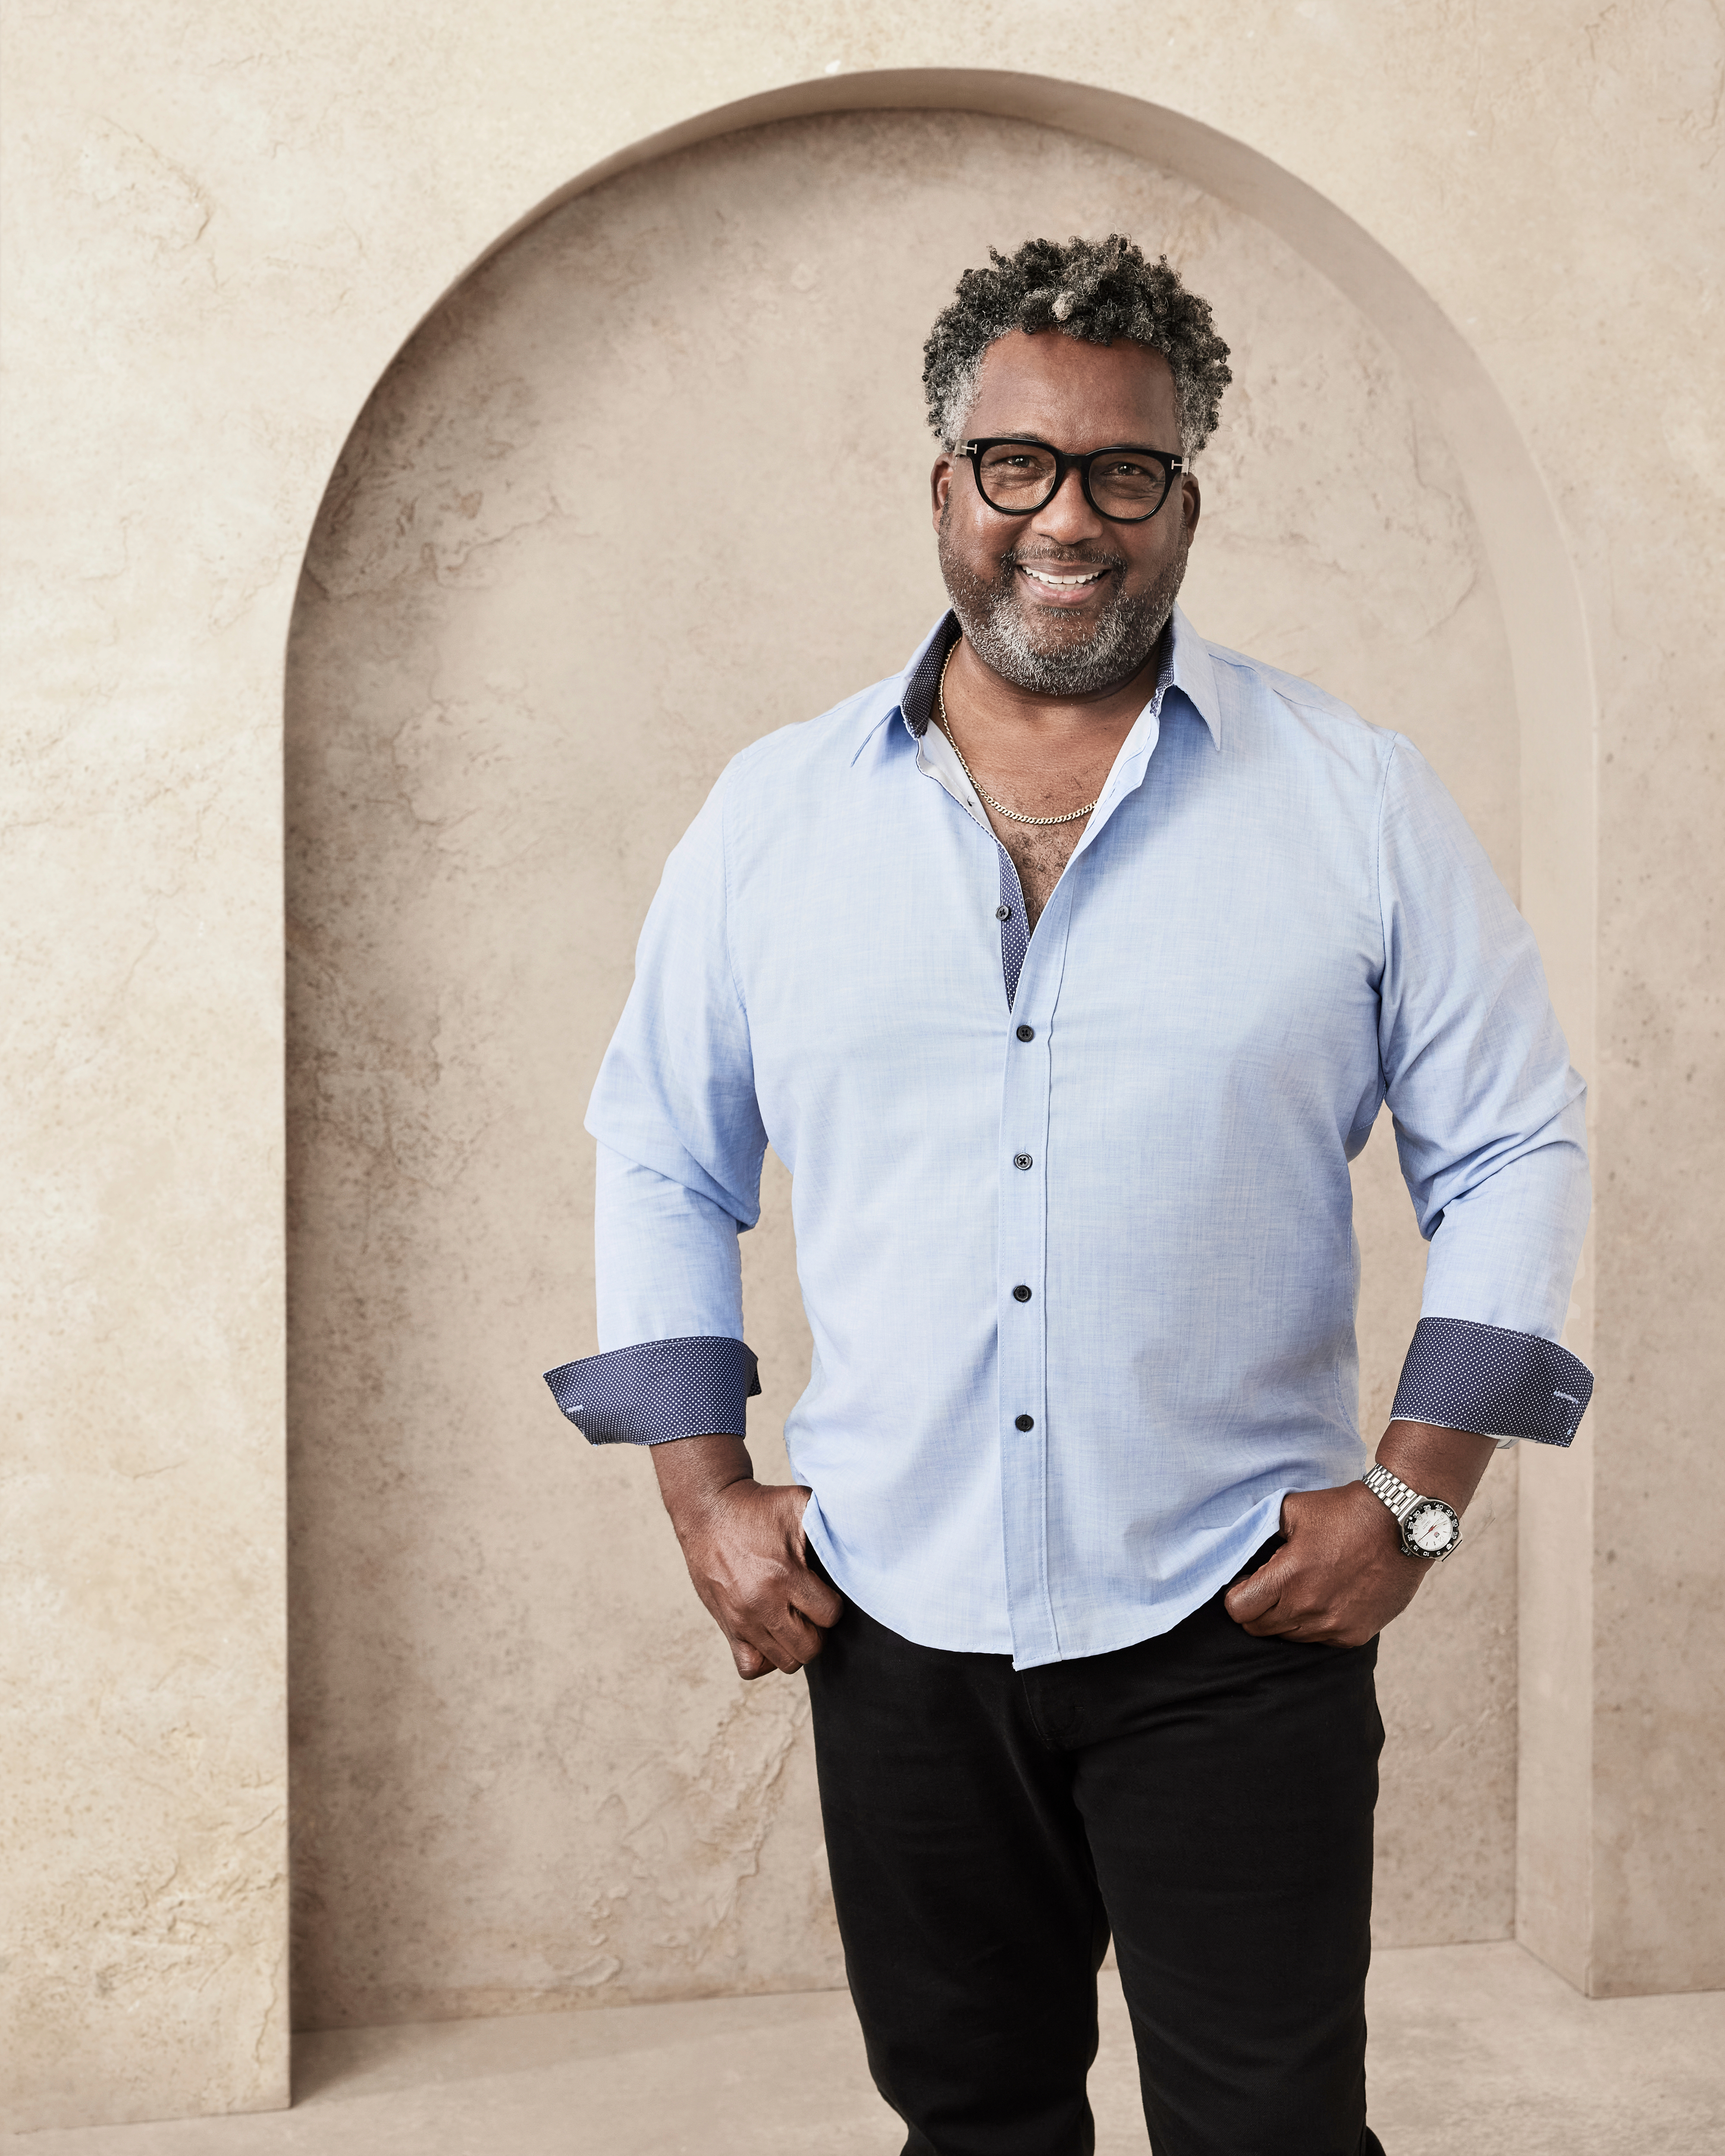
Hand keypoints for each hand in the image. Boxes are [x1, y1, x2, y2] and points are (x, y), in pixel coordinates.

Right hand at [653, 1433, 843, 1678]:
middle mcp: (761, 1603)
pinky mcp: (726, 1627)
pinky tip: (771, 1634)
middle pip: (810, 1648)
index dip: (834, 1604)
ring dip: (796, 1644)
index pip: (829, 1615)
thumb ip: (832, 1523)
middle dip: (819, 1630)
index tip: (825, 1590)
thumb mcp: (799, 1504)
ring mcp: (742, 1620)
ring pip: (785, 1662)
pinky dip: (765, 1657)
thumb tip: (864, 1540)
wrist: (709, 1511)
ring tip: (794, 1619)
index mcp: (784, 1574)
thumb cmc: (758, 1507)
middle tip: (812, 1608)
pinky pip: (751, 1667)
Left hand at [1223, 1419, 1497, 1646]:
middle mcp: (1309, 1609)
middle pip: (1259, 1628)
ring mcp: (1333, 1625)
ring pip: (1289, 1637)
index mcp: (1288, 1578)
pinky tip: (1326, 1597)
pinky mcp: (1355, 1634)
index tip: (1246, 1582)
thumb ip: (1261, 1527)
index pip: (1239, 1610)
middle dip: (1257, 1609)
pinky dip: (1316, 1624)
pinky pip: (1320, 1639)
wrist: (1402, 1524)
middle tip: (1270, 1586)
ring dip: (1286, 1618)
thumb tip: (1240, 1540)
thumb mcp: (1292, 1509)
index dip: (1236, 1596)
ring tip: (1301, 1589)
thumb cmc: (1345, 1512)